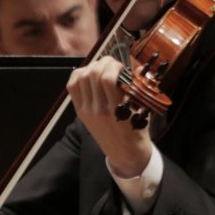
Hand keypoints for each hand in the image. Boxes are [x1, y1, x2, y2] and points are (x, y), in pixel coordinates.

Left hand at [67, 56, 153, 178]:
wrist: (124, 153)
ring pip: (81, 77)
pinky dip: (79, 75)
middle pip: (92, 74)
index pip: (107, 78)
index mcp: (116, 110)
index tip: (122, 66)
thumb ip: (138, 88)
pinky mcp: (80, 111)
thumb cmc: (137, 130)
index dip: (114, 65)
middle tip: (113, 64)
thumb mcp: (142, 110)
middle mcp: (98, 110)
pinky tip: (89, 74)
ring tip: (102, 68)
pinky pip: (73, 86)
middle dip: (104, 62)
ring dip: (92, 66)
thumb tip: (135, 67)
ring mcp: (86, 110)